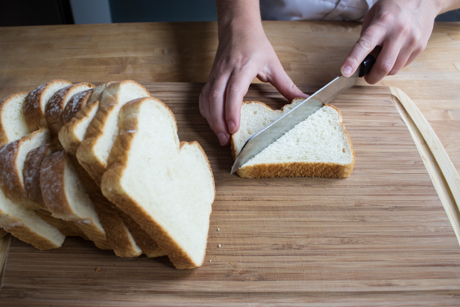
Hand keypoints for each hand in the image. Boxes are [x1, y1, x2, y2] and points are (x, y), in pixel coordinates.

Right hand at [200, 2, 306, 145]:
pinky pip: (203, 97)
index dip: (232, 110)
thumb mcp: (274, 64)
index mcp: (243, 66)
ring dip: (211, 119)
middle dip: (218, 121)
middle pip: (216, 99)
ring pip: (207, 99)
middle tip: (225, 140)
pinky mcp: (210, 78)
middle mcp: (226, 71)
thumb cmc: (255, 44)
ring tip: (220, 136)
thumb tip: (304, 100)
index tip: (234, 127)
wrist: (237, 28)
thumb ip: (287, 85)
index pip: (234, 91)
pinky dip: (205, 111)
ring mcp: (215, 74)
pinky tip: (212, 122)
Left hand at [341, 0, 439, 83]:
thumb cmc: (393, 8)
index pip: (365, 44)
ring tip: (383, 58)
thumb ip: (366, 38)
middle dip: (372, 77)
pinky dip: (395, 64)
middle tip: (367, 76)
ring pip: (394, 69)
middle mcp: (399, 31)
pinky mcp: (420, 46)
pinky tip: (396, 52)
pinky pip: (404, 65)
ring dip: (384, 70)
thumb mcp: (373, 16)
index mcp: (382, 22)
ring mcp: (412, 40)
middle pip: (383, 66)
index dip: (353, 60)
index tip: (345, 72)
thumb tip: (361, 60)